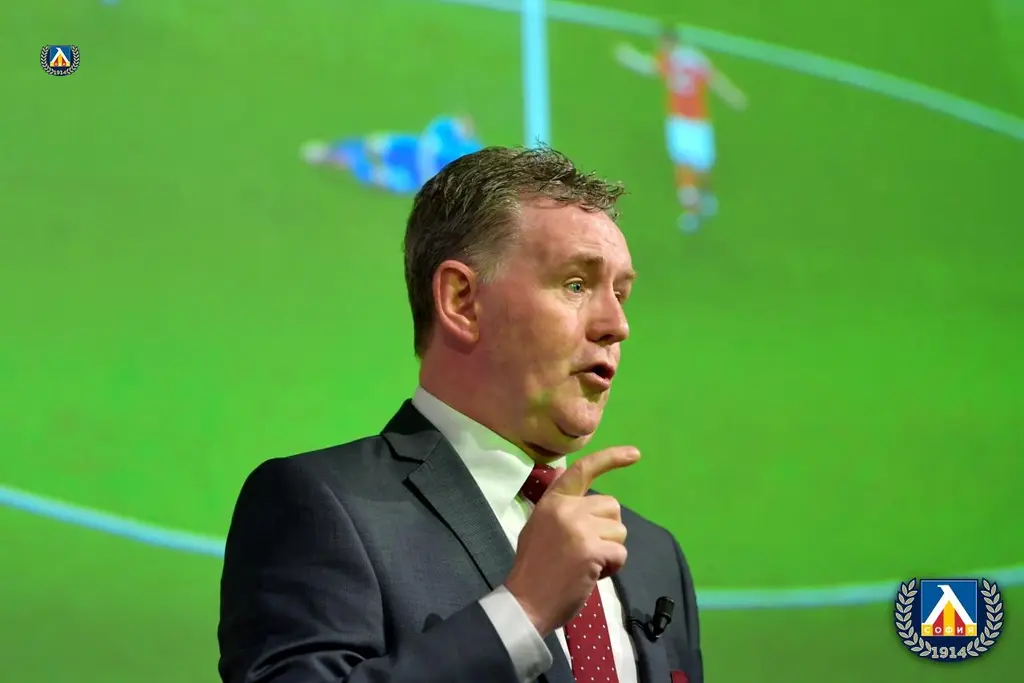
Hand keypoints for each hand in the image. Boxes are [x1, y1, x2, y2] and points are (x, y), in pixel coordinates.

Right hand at [504, 446, 640, 636]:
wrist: (526, 601)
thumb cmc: (534, 567)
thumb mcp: (538, 525)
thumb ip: (558, 502)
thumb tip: (564, 473)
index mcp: (553, 501)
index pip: (584, 470)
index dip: (611, 458)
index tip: (634, 454)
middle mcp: (567, 509)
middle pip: (612, 507)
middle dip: (607, 530)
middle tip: (587, 549)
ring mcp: (580, 529)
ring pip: (619, 531)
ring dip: (610, 549)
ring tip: (587, 562)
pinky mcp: (592, 550)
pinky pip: (620, 553)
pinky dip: (612, 566)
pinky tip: (592, 575)